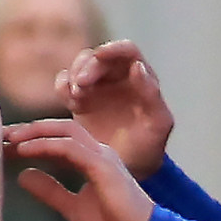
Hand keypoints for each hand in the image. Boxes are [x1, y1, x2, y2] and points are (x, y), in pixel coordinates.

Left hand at [4, 119, 155, 220]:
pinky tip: (24, 150)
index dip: (30, 139)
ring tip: (8, 140)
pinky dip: (44, 146)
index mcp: (91, 159)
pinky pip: (69, 147)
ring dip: (33, 133)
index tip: (4, 145)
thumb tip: (23, 177)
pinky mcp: (103, 165)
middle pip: (58, 127)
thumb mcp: (72, 208)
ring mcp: (101, 155)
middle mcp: (97, 151)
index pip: (57, 139)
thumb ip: (50, 191)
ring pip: (64, 131)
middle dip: (27, 129)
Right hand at [58, 40, 173, 177]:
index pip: (127, 52)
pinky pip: (65, 85)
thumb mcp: (157, 125)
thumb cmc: (148, 148)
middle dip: (88, 67)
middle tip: (81, 85)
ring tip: (76, 98)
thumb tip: (137, 66)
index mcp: (140, 78)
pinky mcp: (79, 102)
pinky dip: (63, 87)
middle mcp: (117, 78)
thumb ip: (152, 95)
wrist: (127, 171)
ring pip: (79, 67)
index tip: (100, 55)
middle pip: (98, 58)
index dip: (113, 49)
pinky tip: (68, 100)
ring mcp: (96, 89)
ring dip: (73, 76)